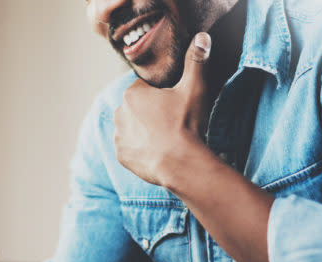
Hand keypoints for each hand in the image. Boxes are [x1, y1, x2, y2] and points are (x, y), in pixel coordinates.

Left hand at [114, 32, 212, 185]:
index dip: (162, 96)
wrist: (182, 164)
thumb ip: (196, 61)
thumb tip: (202, 37)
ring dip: (144, 131)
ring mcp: (119, 136)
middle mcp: (119, 113)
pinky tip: (157, 151)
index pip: (145, 88)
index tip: (174, 106)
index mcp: (132, 94)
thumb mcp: (194, 89)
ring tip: (165, 139)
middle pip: (137, 108)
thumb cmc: (186, 124)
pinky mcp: (122, 156)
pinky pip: (130, 149)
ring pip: (132, 128)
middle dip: (150, 113)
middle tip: (172, 122)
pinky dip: (140, 150)